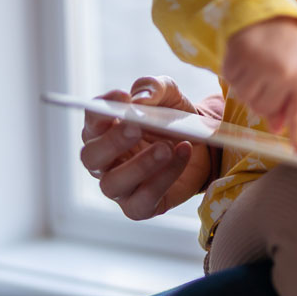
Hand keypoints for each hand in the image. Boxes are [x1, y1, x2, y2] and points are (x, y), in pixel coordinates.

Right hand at [79, 75, 212, 219]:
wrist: (205, 147)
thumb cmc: (175, 119)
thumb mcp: (170, 95)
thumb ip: (154, 88)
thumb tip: (139, 99)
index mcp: (105, 131)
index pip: (91, 120)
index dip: (101, 110)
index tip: (122, 97)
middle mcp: (105, 161)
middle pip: (91, 156)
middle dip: (113, 141)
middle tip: (136, 128)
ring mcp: (120, 187)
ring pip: (112, 184)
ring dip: (139, 165)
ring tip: (166, 148)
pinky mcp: (139, 207)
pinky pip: (142, 201)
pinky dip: (163, 179)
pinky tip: (182, 155)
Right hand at [223, 16, 296, 156]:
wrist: (270, 14)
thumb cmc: (290, 47)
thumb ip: (292, 101)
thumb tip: (278, 129)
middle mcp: (280, 71)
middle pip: (264, 109)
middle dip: (267, 98)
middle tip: (273, 75)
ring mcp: (256, 65)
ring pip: (246, 99)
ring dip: (251, 88)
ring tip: (261, 66)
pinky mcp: (234, 58)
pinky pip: (231, 84)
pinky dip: (237, 76)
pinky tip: (248, 60)